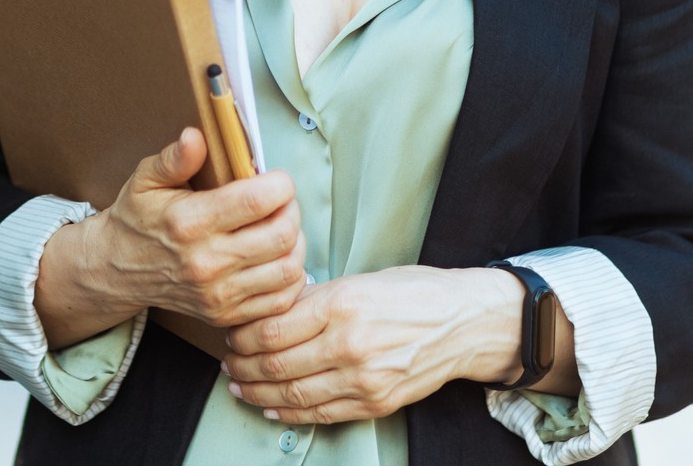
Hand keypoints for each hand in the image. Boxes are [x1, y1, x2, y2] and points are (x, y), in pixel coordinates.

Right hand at [85, 126, 307, 327]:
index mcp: (189, 222)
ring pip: (288, 269)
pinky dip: (290, 276)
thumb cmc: (137, 219)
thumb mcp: (146, 179)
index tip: (275, 178)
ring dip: (295, 243)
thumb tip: (196, 136)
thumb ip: (175, 158)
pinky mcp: (226, 316)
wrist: (117, 270)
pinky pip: (281, 299)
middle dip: (291, 210)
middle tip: (281, 201)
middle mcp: (206, 262)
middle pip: (282, 235)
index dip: (280, 184)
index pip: (257, 200)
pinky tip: (276, 257)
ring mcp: (218, 294)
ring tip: (279, 226)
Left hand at [219, 266, 522, 424]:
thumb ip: (314, 298)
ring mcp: (362, 379)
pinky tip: (272, 405)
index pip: (271, 329)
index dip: (241, 336)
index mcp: (342, 305)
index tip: (231, 333)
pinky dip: (289, 412)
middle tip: (228, 362)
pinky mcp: (375, 403)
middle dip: (242, 366)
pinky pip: (321, 414)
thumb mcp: (360, 279)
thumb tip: (272, 309)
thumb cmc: (415, 294)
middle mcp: (349, 345)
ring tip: (241, 386)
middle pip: (275, 364)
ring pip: (292, 394)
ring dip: (258, 392)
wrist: (464, 324)